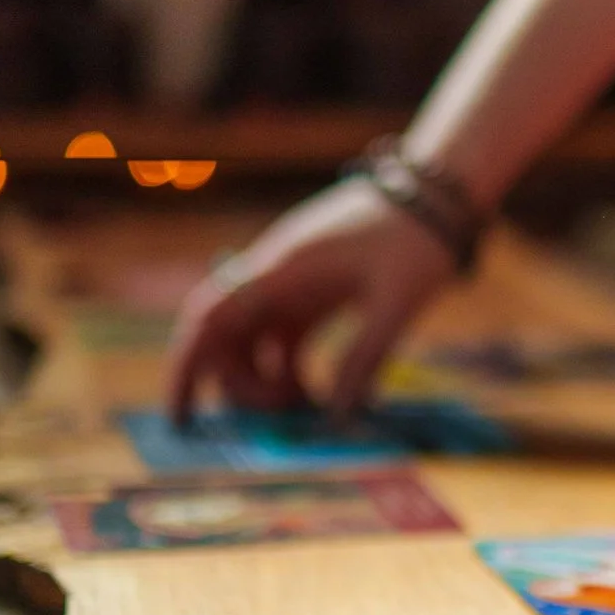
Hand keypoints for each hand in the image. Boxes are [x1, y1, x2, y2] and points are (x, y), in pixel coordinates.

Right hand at [165, 175, 455, 422]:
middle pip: (227, 339)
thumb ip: (365, 358)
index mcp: (282, 269)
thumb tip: (337, 418)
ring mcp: (291, 286)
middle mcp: (274, 277)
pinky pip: (282, 342)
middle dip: (240, 386)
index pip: (211, 318)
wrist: (435, 194)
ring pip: (253, 345)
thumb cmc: (415, 240)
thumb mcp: (397, 303)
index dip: (188, 367)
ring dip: (266, 384)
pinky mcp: (313, 296)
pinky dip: (290, 373)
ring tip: (307, 412)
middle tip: (281, 421)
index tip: (179, 417)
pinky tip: (320, 400)